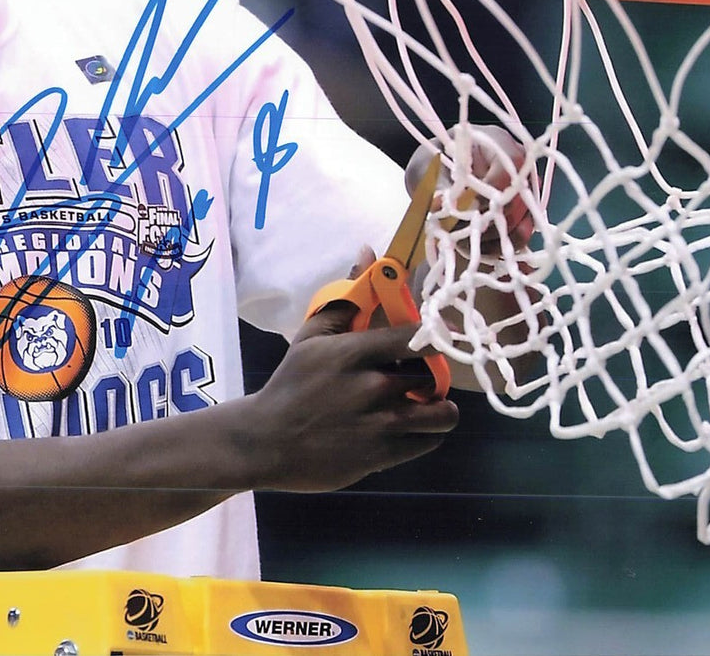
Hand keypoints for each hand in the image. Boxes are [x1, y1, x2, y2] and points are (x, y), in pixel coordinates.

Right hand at [242, 302, 458, 491]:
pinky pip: (428, 443)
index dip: (436, 336)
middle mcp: (372, 387)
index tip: (438, 339)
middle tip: (419, 377)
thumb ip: (347, 297)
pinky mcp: (381, 457)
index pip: (416, 337)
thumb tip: (369, 251)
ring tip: (424, 405)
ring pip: (442, 415)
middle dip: (431, 376)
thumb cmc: (292, 383)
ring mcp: (379, 425)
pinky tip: (410, 428)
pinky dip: (425, 434)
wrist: (267, 441)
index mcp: (354, 353)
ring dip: (439, 409)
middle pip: (434, 376)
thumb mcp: (312, 335)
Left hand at [408, 124, 539, 254]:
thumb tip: (440, 203)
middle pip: (517, 202)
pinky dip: (497, 248)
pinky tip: (474, 249)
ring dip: (492, 239)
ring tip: (463, 244)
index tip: (464, 208)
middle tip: (458, 232)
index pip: (508, 170)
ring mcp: (523, 195)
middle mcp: (519, 169)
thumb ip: (436, 185)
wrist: (438, 171)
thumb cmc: (434, 161)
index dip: (488, 194)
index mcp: (499, 146)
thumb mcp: (427, 168)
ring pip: (521, 223)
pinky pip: (518, 237)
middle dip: (487, 222)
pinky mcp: (520, 217)